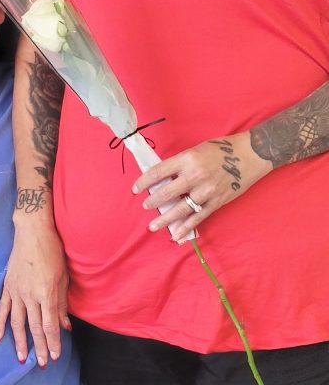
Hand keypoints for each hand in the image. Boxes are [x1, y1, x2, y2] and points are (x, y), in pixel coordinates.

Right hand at [0, 217, 70, 366]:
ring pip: (17, 323)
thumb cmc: (52, 251)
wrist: (32, 231)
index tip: (55, 357)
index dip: (53, 343)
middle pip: (35, 328)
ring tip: (22, 358)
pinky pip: (3, 308)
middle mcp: (30, 295)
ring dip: (20, 342)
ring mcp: (16, 291)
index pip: (50, 325)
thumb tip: (65, 326)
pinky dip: (0, 324)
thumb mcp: (63, 277)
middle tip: (41, 364)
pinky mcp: (8, 286)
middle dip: (39, 348)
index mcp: (46, 293)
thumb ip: (62, 303)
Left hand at [133, 132, 272, 240]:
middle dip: (153, 201)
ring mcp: (206, 191)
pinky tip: (175, 235)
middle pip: (167, 192)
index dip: (144, 181)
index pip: (159, 172)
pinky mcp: (216, 202)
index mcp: (187, 159)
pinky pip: (198, 218)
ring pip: (181, 209)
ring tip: (153, 226)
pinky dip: (186, 228)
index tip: (136, 188)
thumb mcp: (195, 150)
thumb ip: (180, 164)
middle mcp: (195, 176)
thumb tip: (163, 177)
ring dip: (165, 219)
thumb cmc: (221, 149)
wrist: (250, 155)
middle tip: (144, 205)